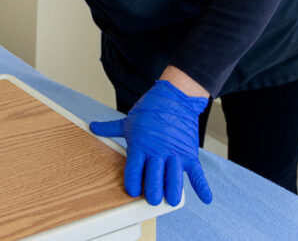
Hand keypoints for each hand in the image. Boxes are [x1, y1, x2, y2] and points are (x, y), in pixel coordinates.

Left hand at [89, 81, 212, 205]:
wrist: (174, 97)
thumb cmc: (150, 109)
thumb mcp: (128, 121)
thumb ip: (110, 128)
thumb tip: (92, 127)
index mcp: (140, 145)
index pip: (134, 169)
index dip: (132, 183)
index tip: (132, 192)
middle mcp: (157, 151)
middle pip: (154, 177)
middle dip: (153, 191)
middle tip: (152, 200)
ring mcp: (174, 152)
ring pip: (174, 177)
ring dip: (173, 191)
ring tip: (171, 201)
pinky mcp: (189, 152)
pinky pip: (196, 172)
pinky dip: (202, 186)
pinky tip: (205, 199)